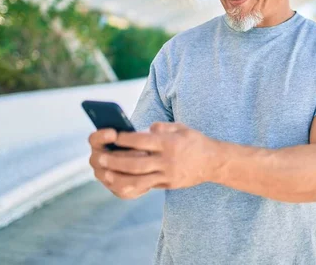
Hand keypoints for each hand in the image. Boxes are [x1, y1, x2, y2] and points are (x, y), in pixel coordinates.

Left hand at [88, 123, 218, 199]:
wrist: (214, 162)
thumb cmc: (194, 141)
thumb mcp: (181, 127)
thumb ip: (162, 127)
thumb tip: (146, 130)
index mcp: (169, 143)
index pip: (142, 141)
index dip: (124, 139)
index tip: (112, 136)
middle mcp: (167, 161)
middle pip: (135, 163)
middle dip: (115, 161)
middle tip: (101, 158)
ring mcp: (167, 175)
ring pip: (138, 180)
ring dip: (118, 177)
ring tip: (105, 173)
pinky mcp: (167, 184)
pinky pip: (145, 187)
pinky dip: (129, 185)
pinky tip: (117, 182)